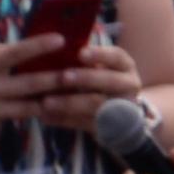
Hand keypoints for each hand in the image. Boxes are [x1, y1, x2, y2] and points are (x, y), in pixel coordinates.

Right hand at [0, 41, 69, 145]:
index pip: (14, 54)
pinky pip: (9, 118)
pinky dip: (15, 111)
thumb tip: (21, 48)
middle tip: (80, 72)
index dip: (39, 46)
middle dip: (57, 79)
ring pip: (28, 107)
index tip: (61, 39)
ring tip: (71, 94)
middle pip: (30, 85)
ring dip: (50, 101)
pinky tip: (17, 108)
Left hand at [28, 34, 143, 134]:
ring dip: (69, 103)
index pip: (116, 57)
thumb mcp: (100, 66)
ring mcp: (120, 108)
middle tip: (63, 76)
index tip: (80, 53)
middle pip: (109, 81)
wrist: (118, 114)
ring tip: (45, 102)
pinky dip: (63, 119)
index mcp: (125, 66)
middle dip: (85, 78)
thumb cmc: (99, 80)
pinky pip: (84, 123)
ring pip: (95, 105)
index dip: (99, 54)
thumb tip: (53, 47)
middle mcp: (128, 86)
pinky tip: (45, 116)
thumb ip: (82, 59)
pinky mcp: (108, 127)